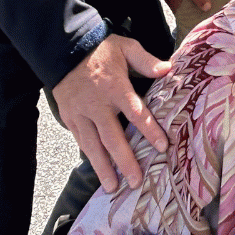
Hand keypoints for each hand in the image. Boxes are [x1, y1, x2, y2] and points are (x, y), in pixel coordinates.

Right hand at [51, 35, 171, 192]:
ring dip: (103, 167)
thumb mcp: (127, 47)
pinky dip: (88, 156)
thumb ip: (146, 61)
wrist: (65, 50)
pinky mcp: (69, 118)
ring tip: (113, 187)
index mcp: (115, 87)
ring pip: (92, 146)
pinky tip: (97, 169)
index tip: (162, 147)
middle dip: (125, 161)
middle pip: (112, 138)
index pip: (136, 113)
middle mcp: (98, 105)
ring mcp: (81, 114)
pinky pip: (80, 141)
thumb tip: (168, 69)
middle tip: (136, 181)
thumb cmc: (102, 49)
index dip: (149, 131)